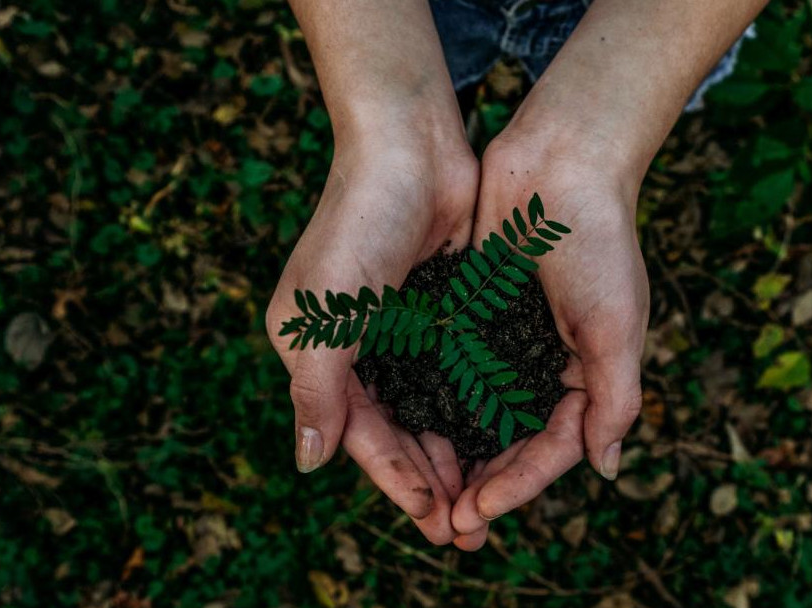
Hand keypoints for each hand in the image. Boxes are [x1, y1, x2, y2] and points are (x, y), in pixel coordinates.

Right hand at [266, 129, 477, 544]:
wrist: (410, 146)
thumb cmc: (358, 224)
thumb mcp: (324, 315)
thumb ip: (316, 391)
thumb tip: (308, 464)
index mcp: (319, 353)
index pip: (360, 434)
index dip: (395, 479)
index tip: (434, 519)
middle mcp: (359, 348)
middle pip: (398, 431)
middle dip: (430, 480)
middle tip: (468, 529)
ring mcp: (403, 329)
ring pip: (432, 409)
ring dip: (457, 452)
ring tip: (489, 497)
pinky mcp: (443, 310)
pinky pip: (459, 373)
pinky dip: (476, 407)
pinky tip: (502, 437)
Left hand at [449, 133, 648, 549]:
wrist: (560, 161)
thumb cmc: (598, 240)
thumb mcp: (616, 325)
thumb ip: (614, 399)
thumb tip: (605, 469)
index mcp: (587, 374)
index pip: (553, 447)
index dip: (519, 484)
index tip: (480, 509)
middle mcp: (546, 364)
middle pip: (511, 441)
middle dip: (483, 482)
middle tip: (447, 522)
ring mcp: (507, 340)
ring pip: (477, 412)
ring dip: (454, 452)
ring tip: (424, 490)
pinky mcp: (473, 312)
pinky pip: (452, 368)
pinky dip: (434, 400)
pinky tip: (406, 427)